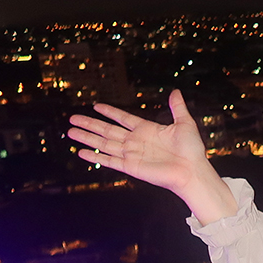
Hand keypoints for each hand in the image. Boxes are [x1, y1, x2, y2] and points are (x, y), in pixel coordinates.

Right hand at [67, 90, 236, 223]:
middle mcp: (136, 142)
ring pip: (104, 144)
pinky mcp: (130, 167)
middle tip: (73, 118)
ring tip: (70, 132)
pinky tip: (82, 152)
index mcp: (147, 130)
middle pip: (107, 130)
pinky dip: (95, 157)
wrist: (192, 171)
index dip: (110, 112)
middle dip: (89, 124)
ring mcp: (132, 154)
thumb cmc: (191, 150)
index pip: (123, 118)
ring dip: (87, 138)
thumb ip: (177, 107)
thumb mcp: (185, 123)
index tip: (96, 106)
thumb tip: (175, 92)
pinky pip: (109, 160)